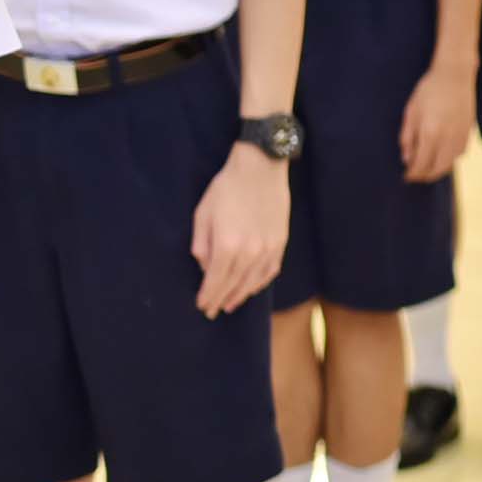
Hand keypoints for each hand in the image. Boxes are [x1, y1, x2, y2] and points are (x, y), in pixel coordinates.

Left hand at [191, 144, 290, 316]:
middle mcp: (249, 252)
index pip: (215, 280)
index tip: (202, 306)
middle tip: (212, 311)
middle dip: (220, 299)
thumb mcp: (202, 215)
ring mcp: (268, 249)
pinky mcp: (281, 243)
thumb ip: (201, 245)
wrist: (260, 169)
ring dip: (240, 295)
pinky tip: (252, 288)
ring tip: (230, 304)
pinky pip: (270, 271)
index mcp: (226, 245)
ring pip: (253, 282)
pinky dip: (260, 283)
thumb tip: (205, 267)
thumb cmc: (226, 189)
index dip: (207, 296)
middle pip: (233, 285)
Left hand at [400, 61, 477, 183]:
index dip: (412, 174)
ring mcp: (460, 137)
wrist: (455, 76)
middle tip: (415, 176)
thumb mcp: (411, 112)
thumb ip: (407, 137)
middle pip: (436, 170)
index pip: (420, 164)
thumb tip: (406, 158)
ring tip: (427, 168)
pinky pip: (458, 155)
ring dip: (437, 170)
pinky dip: (449, 160)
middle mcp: (447, 139)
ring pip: (449, 164)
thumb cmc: (429, 91)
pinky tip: (441, 156)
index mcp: (430, 134)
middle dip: (424, 176)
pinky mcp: (469, 134)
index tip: (406, 177)